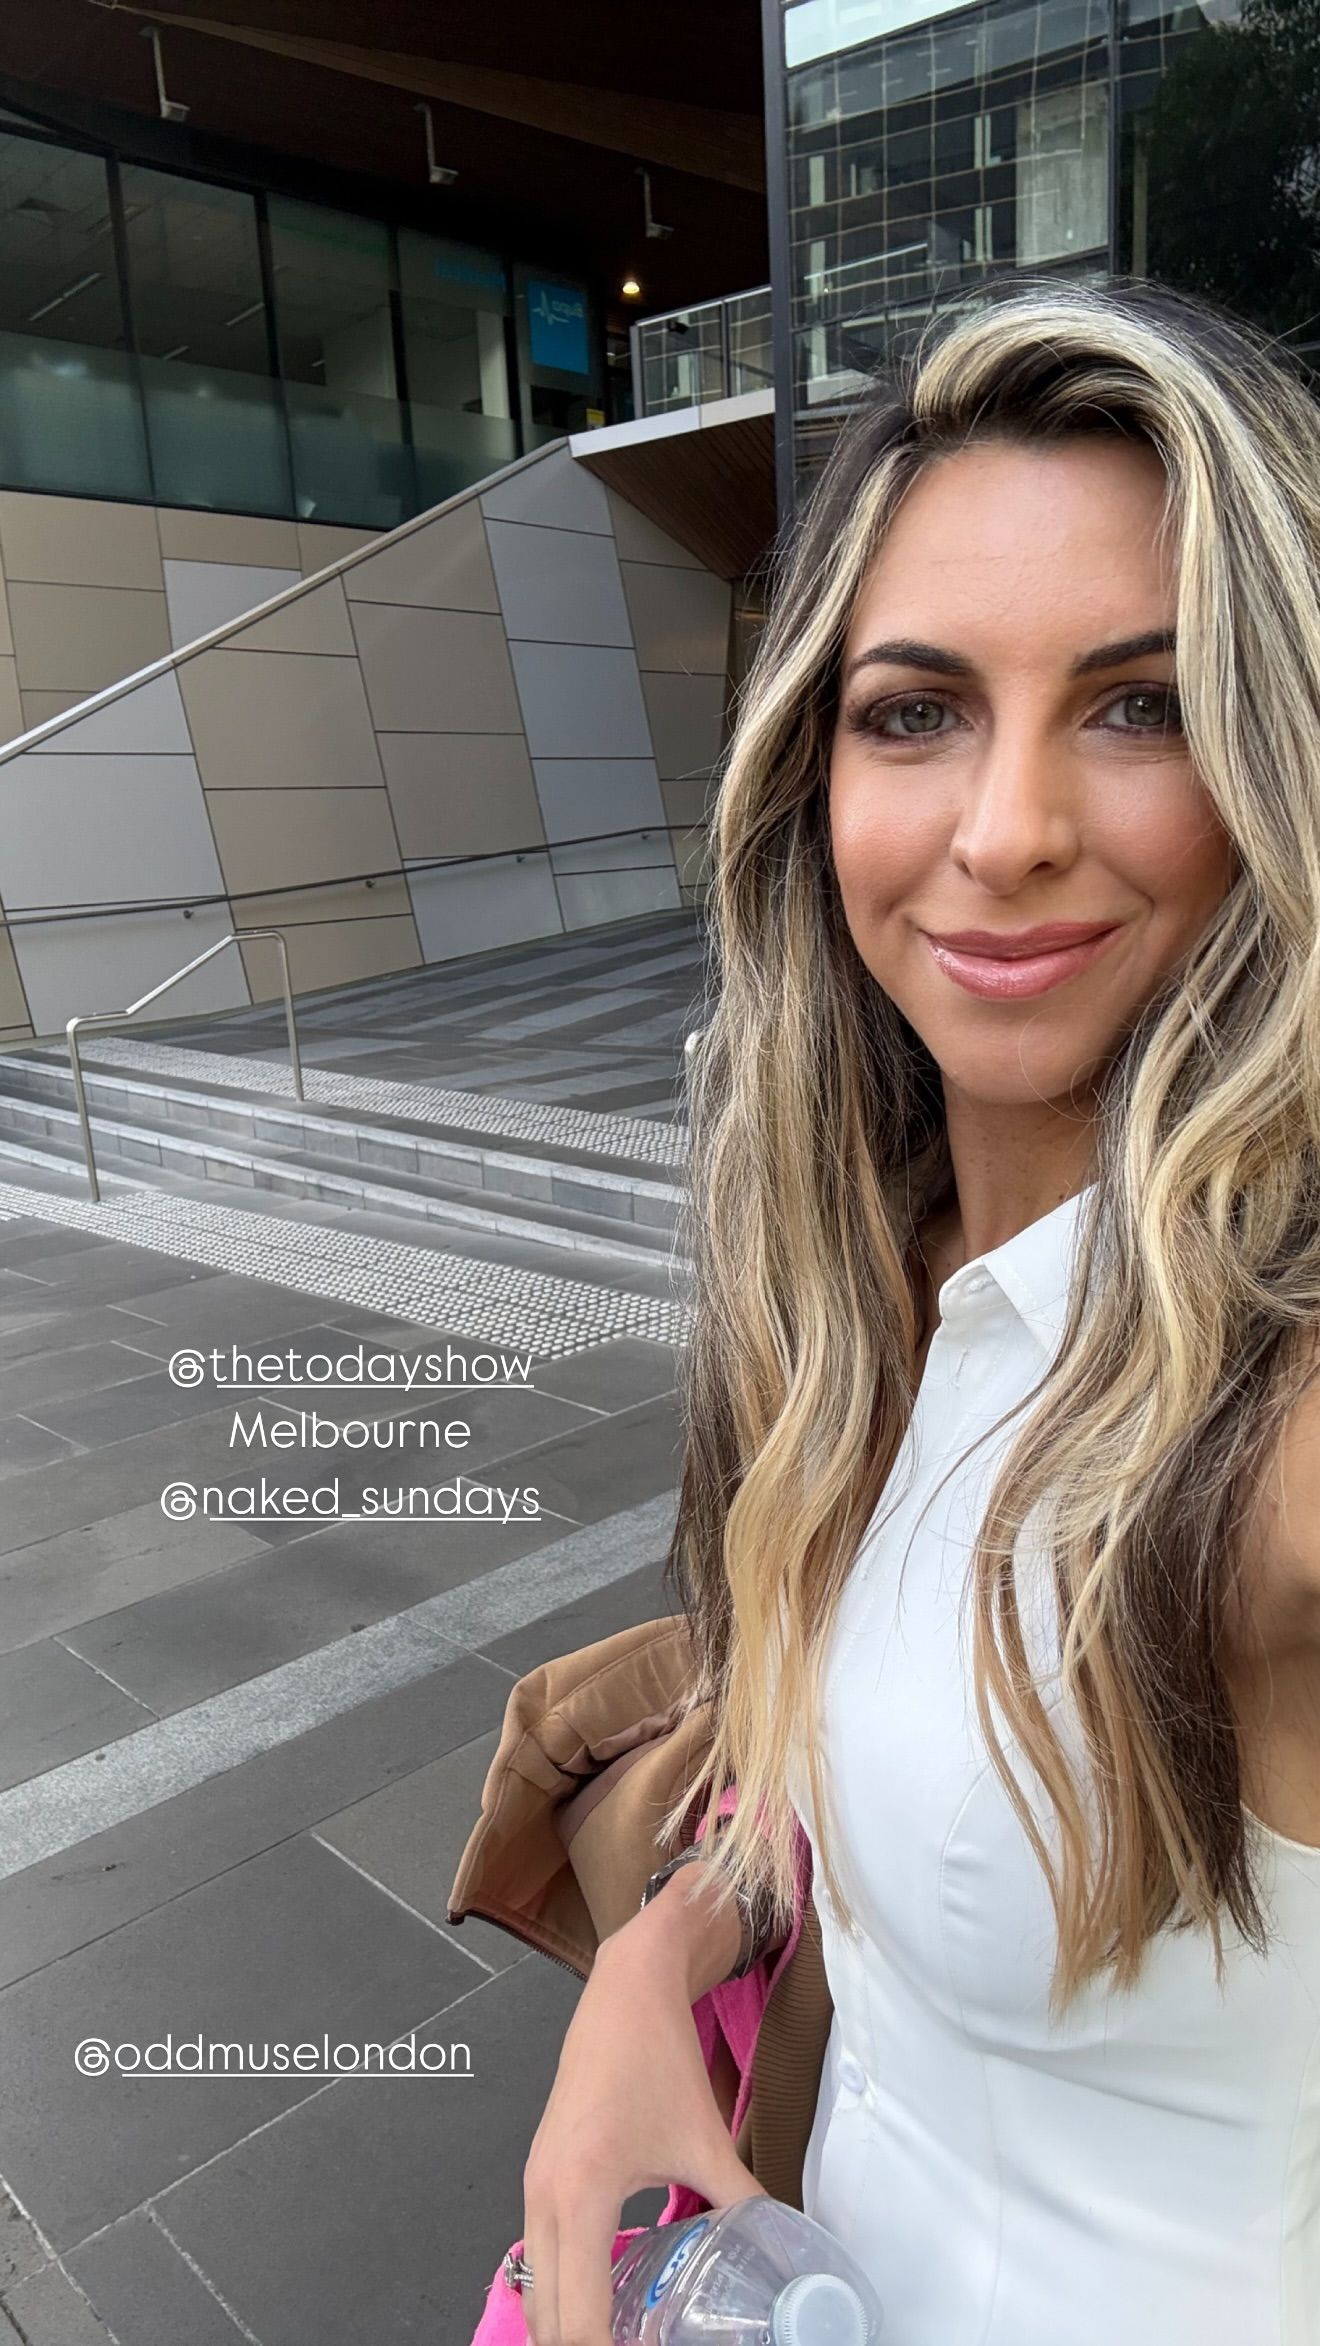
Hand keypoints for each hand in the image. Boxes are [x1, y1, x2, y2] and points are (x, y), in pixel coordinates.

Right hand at [519, 1886, 766, 2344]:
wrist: (626, 1989)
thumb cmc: (660, 2058)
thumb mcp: (707, 2140)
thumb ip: (746, 2203)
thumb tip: (786, 2250)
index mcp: (581, 2197)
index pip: (579, 2320)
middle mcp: (543, 2200)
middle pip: (547, 2322)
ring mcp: (533, 2189)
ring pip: (537, 2292)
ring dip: (571, 2329)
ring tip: (623, 2341)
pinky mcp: (538, 2179)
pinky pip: (540, 2258)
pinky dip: (564, 2294)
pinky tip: (607, 2305)